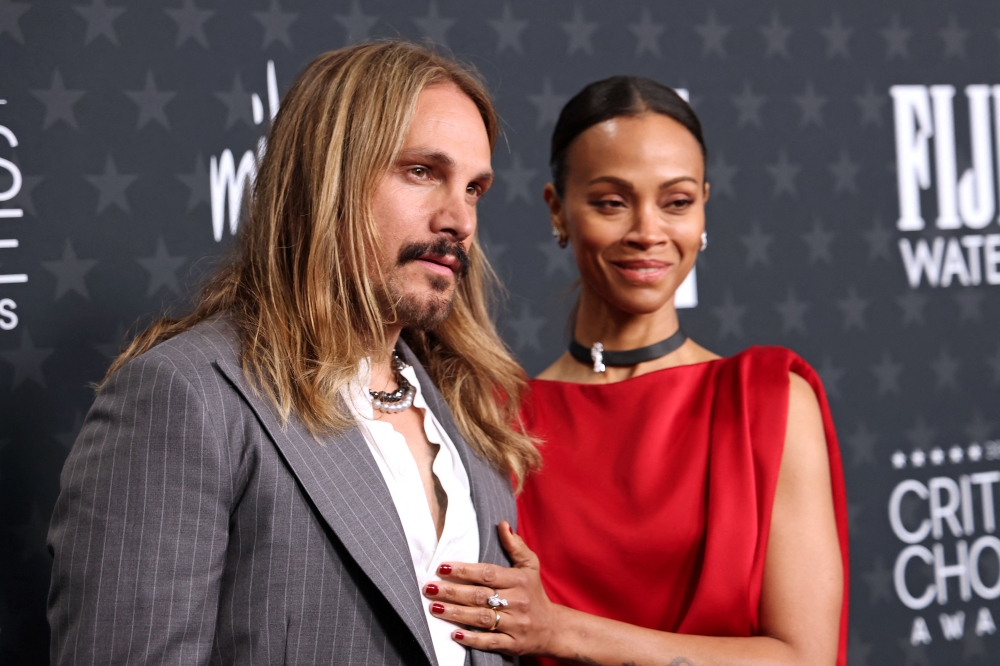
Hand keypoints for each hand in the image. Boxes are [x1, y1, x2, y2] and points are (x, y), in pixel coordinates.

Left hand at [423, 521, 558, 655]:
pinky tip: (455, 634)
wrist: (552, 628)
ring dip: (456, 613)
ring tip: (434, 607)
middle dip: (452, 591)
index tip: (442, 567)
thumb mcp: (530, 566)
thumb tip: (502, 524)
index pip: (487, 573)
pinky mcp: (513, 644)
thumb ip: (515, 546)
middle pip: (479, 596)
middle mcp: (517, 601)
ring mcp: (515, 624)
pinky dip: (472, 639)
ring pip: (482, 618)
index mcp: (519, 580)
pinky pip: (490, 642)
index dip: (464, 570)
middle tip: (429, 588)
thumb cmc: (534, 592)